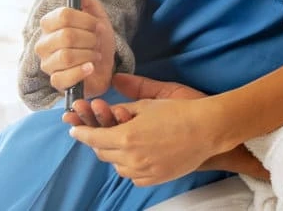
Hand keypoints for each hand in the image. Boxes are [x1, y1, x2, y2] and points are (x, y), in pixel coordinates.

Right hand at [34, 0, 115, 98]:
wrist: (106, 64)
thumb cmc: (97, 37)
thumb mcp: (94, 12)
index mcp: (49, 25)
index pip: (62, 16)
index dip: (85, 20)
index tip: (96, 25)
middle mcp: (43, 44)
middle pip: (66, 36)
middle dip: (90, 39)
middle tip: (97, 41)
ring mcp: (48, 64)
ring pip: (66, 56)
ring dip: (88, 54)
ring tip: (95, 55)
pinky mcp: (56, 83)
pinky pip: (64, 77)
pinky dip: (82, 71)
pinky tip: (91, 67)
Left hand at [69, 75, 231, 186]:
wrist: (208, 129)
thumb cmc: (179, 111)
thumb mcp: (146, 104)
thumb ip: (121, 105)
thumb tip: (103, 105)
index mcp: (126, 137)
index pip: (93, 138)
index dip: (81, 132)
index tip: (74, 128)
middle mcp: (131, 158)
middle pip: (102, 153)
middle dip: (98, 141)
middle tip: (99, 132)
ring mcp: (144, 171)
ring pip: (117, 166)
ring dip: (114, 154)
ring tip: (122, 142)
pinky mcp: (155, 178)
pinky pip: (133, 175)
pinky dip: (130, 166)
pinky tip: (137, 154)